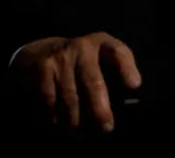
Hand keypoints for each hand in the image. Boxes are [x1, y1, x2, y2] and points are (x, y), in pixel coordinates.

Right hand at [9, 32, 141, 131]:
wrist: (41, 52)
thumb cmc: (81, 64)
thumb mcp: (100, 60)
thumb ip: (115, 75)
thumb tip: (127, 100)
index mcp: (102, 44)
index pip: (118, 52)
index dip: (127, 68)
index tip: (133, 86)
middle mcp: (82, 46)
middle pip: (93, 80)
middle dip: (99, 107)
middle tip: (106, 127)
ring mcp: (61, 56)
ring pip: (71, 96)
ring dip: (76, 118)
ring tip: (79, 131)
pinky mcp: (44, 66)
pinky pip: (50, 98)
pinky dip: (55, 114)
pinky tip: (59, 123)